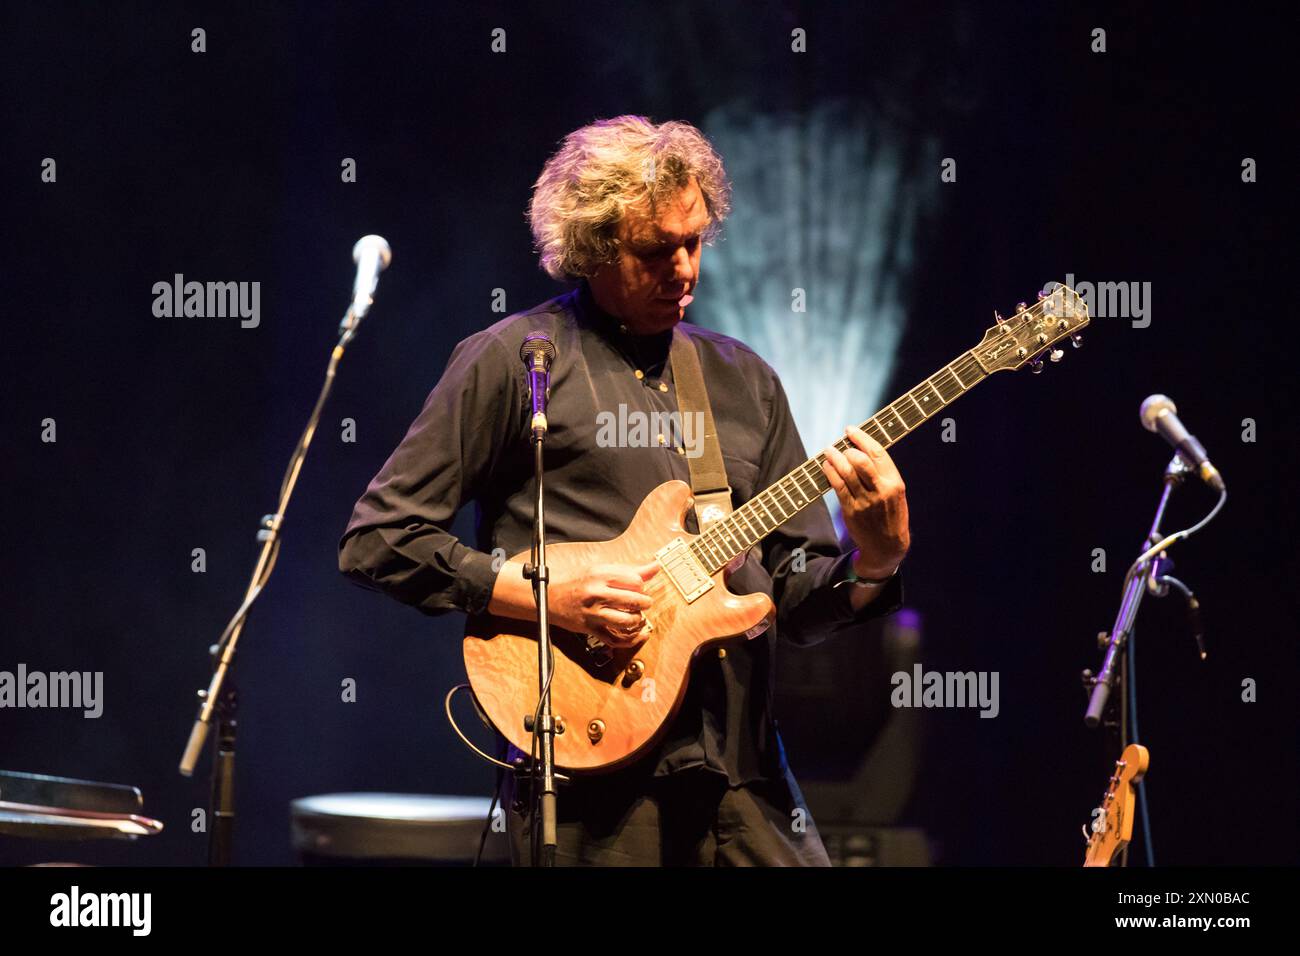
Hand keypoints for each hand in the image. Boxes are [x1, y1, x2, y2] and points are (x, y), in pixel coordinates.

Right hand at [547, 561, 658, 645]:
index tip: (638, 588)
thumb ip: (629, 570)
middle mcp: (597, 594)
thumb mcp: (600, 570)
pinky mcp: (590, 629)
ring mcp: (593, 613)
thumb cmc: (576, 582)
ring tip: (637, 616)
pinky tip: (636, 633)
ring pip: (626, 621)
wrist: (549, 597)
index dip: (641, 586)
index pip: (634, 581)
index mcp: (600, 576)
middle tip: (644, 603)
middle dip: (645, 603)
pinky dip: (630, 639)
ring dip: (637, 620)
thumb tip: (655, 567)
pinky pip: (615, 639)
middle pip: (633, 601)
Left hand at [821, 426, 909, 576]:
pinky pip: (837, 487)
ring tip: (828, 451)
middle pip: (861, 461)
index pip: (878, 454)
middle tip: (839, 443)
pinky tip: (826, 466)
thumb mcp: (895, 493)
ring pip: (846, 473)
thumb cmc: (890, 514)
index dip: (862, 438)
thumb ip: (882, 473)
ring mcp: (865, 502)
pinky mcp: (851, 511)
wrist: (887, 545)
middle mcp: (881, 491)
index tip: (851, 430)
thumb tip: (861, 448)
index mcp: (895, 483)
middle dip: (847, 448)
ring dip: (834, 458)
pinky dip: (830, 473)